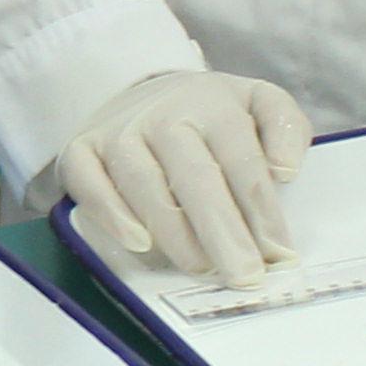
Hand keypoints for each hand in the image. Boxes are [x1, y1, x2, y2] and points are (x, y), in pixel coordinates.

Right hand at [51, 66, 311, 285]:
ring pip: (144, 184)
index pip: (242, 163)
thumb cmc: (206, 113)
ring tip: (202, 268)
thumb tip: (285, 170)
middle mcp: (163, 114)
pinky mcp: (80, 151)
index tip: (279, 255)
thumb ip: (285, 127)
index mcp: (212, 103)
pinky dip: (111, 213)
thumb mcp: (257, 102)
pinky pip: (90, 184)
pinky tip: (138, 242)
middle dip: (223, 231)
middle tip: (243, 275)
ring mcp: (118, 132)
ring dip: (174, 232)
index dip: (262, 213)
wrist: (138, 90)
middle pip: (195, 177)